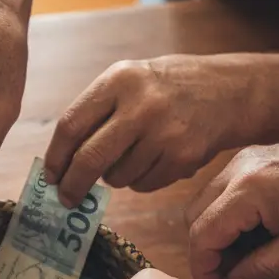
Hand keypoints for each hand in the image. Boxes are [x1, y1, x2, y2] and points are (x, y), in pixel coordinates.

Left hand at [44, 54, 257, 205]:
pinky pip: (143, 185)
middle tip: (66, 198)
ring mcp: (164, 132)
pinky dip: (140, 181)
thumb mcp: (130, 80)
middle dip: (73, 184)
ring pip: (117, 176)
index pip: (71, 125)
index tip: (50, 176)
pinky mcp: (182, 157)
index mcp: (119, 79)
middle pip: (89, 158)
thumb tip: (61, 162)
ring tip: (131, 157)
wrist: (229, 91)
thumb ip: (96, 112)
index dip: (56, 156)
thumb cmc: (167, 88)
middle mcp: (141, 104)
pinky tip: (155, 160)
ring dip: (114, 178)